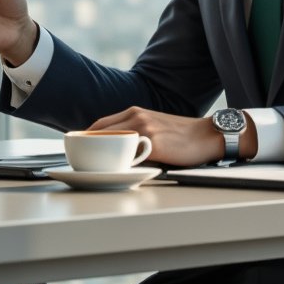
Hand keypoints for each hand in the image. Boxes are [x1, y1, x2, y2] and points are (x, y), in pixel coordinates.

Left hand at [84, 108, 257, 166]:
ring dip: (98, 156)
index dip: (84, 137)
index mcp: (134, 112)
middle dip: (85, 148)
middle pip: (98, 133)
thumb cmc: (181, 135)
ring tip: (89, 168)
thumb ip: (134, 131)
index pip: (99, 125)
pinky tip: (112, 171)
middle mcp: (136, 117)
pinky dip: (118, 164)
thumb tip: (113, 150)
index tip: (76, 149)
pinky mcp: (153, 145)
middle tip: (77, 161)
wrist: (207, 135)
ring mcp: (144, 130)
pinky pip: (129, 156)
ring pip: (110, 143)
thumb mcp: (154, 124)